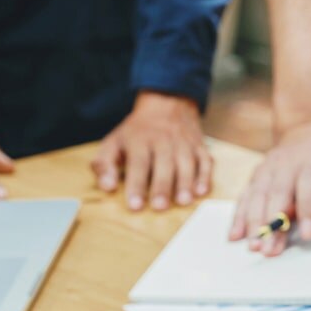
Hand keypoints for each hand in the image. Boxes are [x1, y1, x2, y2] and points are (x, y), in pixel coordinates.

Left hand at [92, 91, 210, 211]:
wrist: (166, 103)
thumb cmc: (137, 131)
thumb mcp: (113, 142)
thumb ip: (105, 165)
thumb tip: (107, 187)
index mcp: (140, 139)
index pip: (138, 163)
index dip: (136, 185)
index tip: (135, 205)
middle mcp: (164, 140)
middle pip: (164, 164)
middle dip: (162, 186)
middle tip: (159, 207)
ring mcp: (184, 143)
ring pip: (187, 163)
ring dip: (186, 183)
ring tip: (183, 202)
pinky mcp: (199, 146)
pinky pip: (205, 161)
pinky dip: (205, 176)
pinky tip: (201, 192)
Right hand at [229, 122, 310, 255]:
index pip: (309, 185)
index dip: (308, 210)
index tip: (308, 234)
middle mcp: (288, 162)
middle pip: (278, 194)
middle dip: (273, 223)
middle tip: (271, 250)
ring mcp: (270, 168)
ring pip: (258, 195)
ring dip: (254, 222)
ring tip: (254, 247)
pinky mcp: (258, 175)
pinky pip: (246, 195)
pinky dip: (239, 216)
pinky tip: (236, 235)